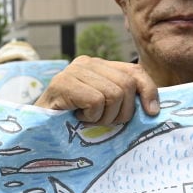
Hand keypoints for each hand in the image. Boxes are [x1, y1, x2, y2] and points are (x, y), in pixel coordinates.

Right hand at [35, 56, 159, 123]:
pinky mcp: (63, 83)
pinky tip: (77, 117)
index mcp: (99, 65)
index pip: (135, 71)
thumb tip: (154, 108)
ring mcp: (73, 70)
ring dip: (103, 117)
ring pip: (114, 94)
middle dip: (121, 112)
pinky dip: (90, 116)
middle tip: (102, 122)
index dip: (148, 91)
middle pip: (127, 85)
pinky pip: (96, 101)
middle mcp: (87, 62)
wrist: (38, 130)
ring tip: (87, 119)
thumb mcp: (104, 110)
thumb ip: (124, 101)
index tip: (152, 112)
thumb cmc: (72, 122)